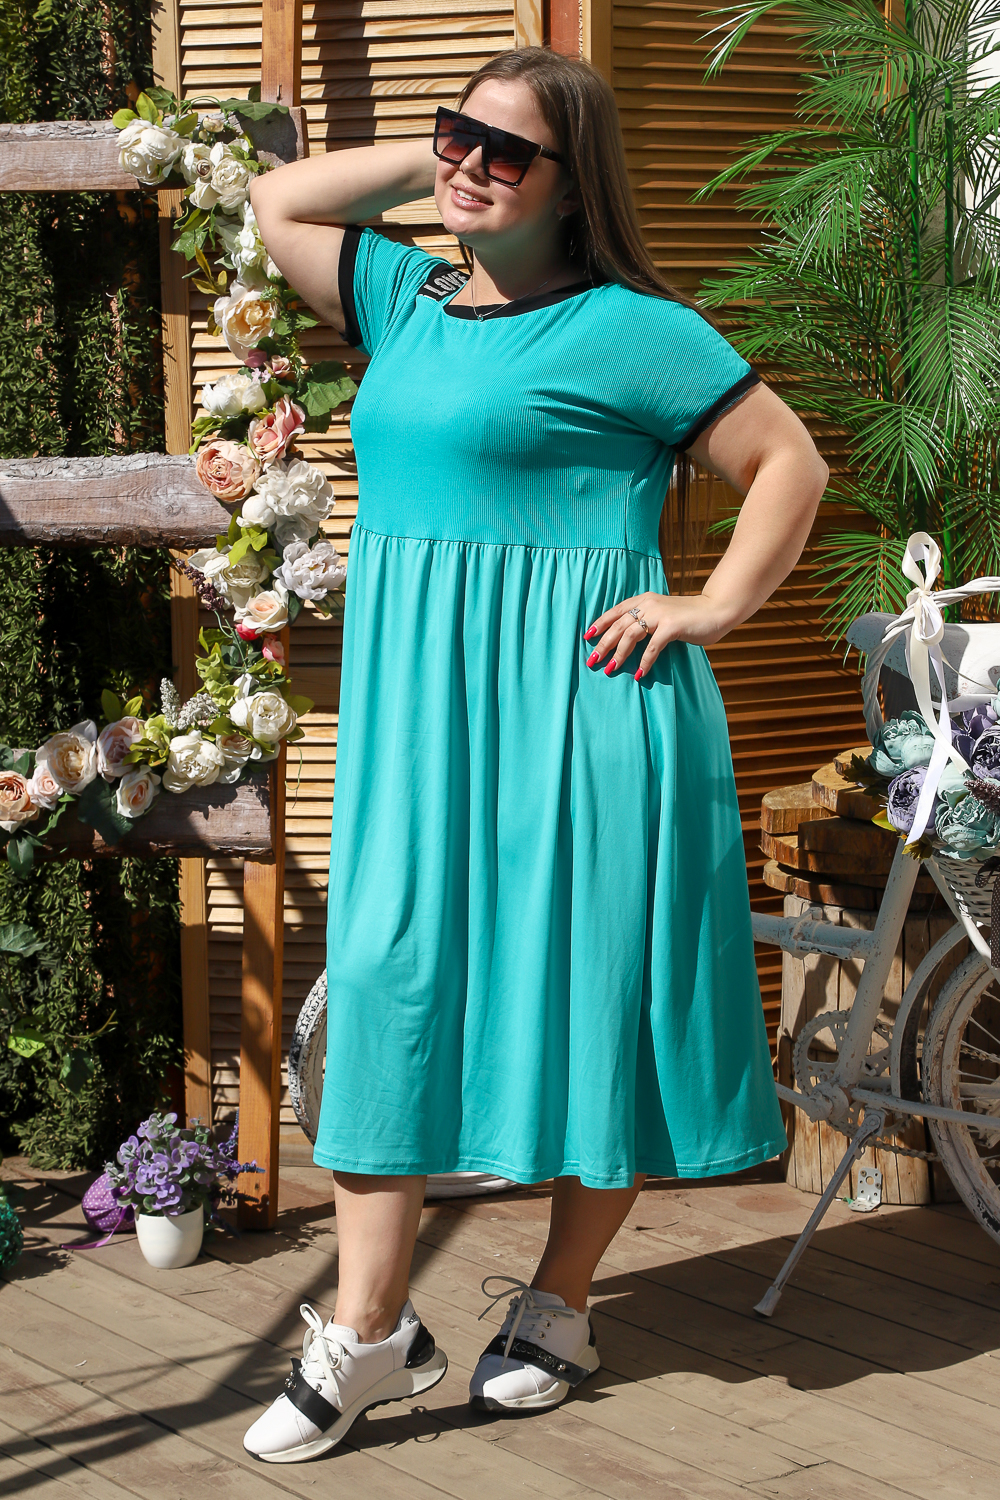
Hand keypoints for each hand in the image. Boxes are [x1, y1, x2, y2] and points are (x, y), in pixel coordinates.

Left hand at [583, 593, 731, 679]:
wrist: (716, 610)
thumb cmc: (690, 617)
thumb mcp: (663, 614)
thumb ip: (647, 620)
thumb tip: (627, 639)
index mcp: (644, 600)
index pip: (616, 611)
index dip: (600, 623)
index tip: (588, 636)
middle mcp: (649, 604)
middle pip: (618, 625)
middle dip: (603, 644)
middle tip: (592, 660)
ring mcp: (660, 614)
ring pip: (630, 635)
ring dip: (619, 654)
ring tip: (610, 669)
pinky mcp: (672, 626)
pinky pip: (652, 647)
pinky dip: (644, 662)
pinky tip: (639, 674)